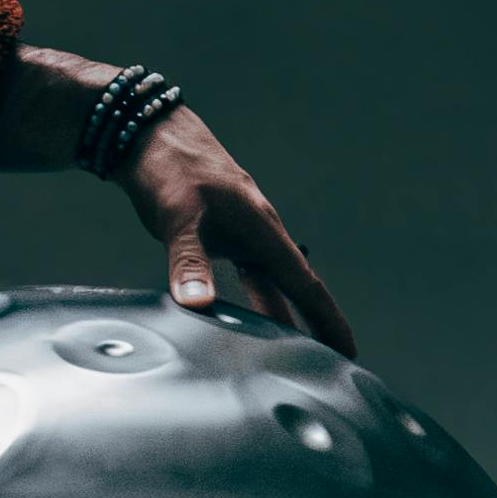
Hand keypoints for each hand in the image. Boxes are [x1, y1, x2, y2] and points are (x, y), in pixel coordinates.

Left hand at [119, 103, 352, 352]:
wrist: (147, 135)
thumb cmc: (170, 168)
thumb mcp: (179, 217)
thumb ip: (190, 262)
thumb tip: (198, 303)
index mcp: (263, 231)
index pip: (307, 286)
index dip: (329, 321)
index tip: (349, 351)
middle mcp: (259, 234)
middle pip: (296, 289)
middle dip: (313, 326)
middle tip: (327, 363)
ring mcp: (240, 232)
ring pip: (269, 284)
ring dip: (278, 317)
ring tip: (286, 354)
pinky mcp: (218, 232)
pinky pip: (243, 274)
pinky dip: (246, 299)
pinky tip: (238, 317)